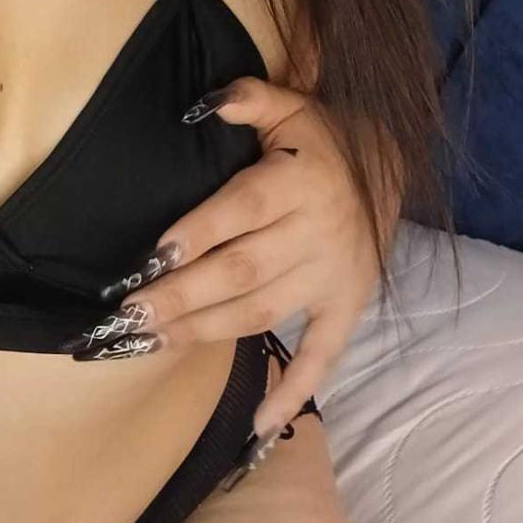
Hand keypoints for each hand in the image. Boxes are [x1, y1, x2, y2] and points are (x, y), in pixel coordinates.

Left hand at [65, 76, 397, 438]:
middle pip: (243, 269)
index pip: (244, 209)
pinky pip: (323, 356)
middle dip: (184, 293)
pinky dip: (294, 389)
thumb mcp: (290, 105)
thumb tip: (206, 102)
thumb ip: (249, 98)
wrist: (391, 168)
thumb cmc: (321, 139)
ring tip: (153, 340)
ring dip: (206, 331)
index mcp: (300, 181)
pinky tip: (258, 423)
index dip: (201, 230)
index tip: (156, 254)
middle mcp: (317, 233)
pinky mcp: (348, 307)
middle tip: (132, 313)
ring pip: (263, 311)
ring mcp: (334, 276)